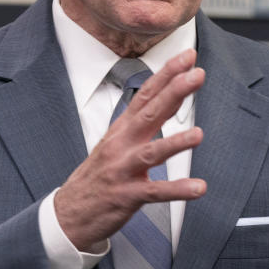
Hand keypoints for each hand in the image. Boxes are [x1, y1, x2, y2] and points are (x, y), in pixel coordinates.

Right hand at [53, 49, 206, 250]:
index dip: (166, 74)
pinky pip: (156, 192)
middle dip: (174, 92)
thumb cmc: (100, 173)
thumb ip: (146, 121)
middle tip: (196, 75)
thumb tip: (175, 98)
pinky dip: (178, 190)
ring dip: (175, 142)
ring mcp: (123, 169)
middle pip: (150, 113)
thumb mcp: (119, 141)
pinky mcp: (127, 196)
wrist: (70, 211)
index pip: (146, 94)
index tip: (187, 57)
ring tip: (198, 134)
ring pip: (151, 153)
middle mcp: (122, 144)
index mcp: (122, 129)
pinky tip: (198, 187)